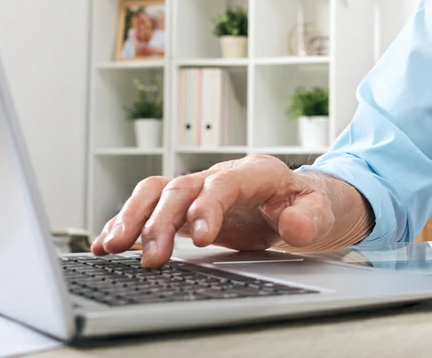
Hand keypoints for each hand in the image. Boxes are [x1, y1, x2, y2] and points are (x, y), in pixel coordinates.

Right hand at [91, 154, 347, 267]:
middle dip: (162, 221)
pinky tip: (107, 244)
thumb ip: (311, 218)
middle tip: (152, 258)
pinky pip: (149, 207)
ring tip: (112, 247)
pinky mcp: (185, 207)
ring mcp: (200, 189)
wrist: (304, 203)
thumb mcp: (323, 211)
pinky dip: (126, 223)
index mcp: (257, 173)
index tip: (200, 237)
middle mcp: (221, 176)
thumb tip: (295, 226)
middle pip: (182, 188)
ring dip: (132, 218)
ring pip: (157, 192)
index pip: (224, 183)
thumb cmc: (312, 204)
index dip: (208, 207)